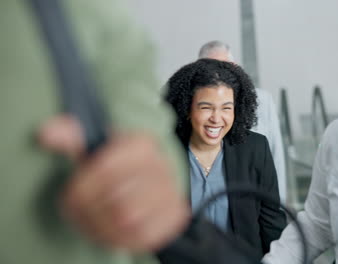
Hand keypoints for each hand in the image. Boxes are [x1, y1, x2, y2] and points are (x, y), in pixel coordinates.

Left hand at [38, 115, 188, 252]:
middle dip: (90, 212)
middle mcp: (162, 167)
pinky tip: (108, 230)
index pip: (105, 170)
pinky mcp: (175, 215)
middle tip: (77, 213)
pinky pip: (143, 237)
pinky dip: (119, 238)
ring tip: (90, 222)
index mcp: (141, 144)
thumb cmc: (117, 163)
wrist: (152, 176)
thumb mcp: (95, 146)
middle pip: (116, 201)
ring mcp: (172, 193)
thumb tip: (45, 133)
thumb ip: (71, 137)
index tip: (70, 194)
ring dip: (101, 227)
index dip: (80, 188)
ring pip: (129, 221)